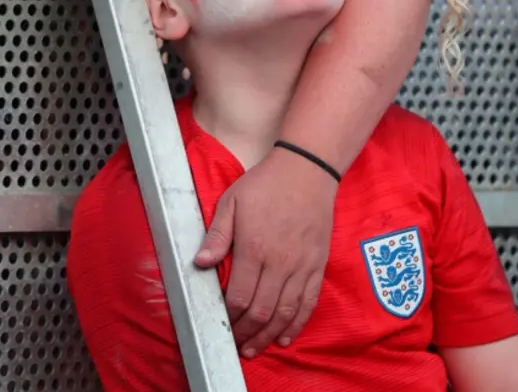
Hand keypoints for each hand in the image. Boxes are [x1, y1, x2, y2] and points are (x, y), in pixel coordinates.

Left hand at [194, 145, 336, 356]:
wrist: (307, 169)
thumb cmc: (266, 183)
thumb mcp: (232, 201)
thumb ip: (217, 234)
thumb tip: (199, 263)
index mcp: (254, 247)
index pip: (238, 296)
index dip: (228, 317)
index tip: (221, 323)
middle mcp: (279, 262)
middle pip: (261, 311)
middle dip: (245, 333)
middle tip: (235, 344)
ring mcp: (301, 265)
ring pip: (284, 313)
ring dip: (268, 336)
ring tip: (254, 349)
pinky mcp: (318, 265)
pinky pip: (308, 302)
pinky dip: (296, 324)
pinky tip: (285, 337)